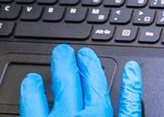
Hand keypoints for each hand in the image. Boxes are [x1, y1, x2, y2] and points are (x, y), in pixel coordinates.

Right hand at [19, 45, 141, 116]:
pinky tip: (132, 70)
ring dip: (90, 68)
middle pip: (65, 85)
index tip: (32, 79)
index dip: (31, 89)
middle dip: (63, 65)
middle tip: (62, 52)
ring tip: (86, 54)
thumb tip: (33, 110)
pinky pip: (129, 108)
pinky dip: (132, 87)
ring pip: (95, 89)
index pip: (33, 104)